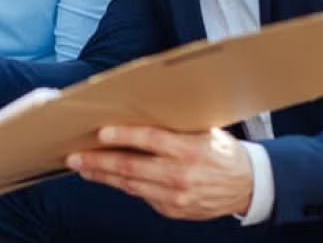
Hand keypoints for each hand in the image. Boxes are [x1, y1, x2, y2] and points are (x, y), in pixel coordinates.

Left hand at [67, 126, 252, 220]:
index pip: (151, 140)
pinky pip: (142, 196)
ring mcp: (176, 197)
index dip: (124, 136)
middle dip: (98, 161)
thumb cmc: (221, 151)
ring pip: (130, 185)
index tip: (102, 133)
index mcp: (190, 150)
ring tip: (83, 168)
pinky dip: (123, 186)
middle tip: (75, 156)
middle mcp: (181, 175)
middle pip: (131, 167)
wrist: (247, 185)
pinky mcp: (173, 210)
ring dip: (103, 176)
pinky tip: (108, 178)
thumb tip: (137, 113)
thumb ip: (174, 127)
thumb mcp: (203, 132)